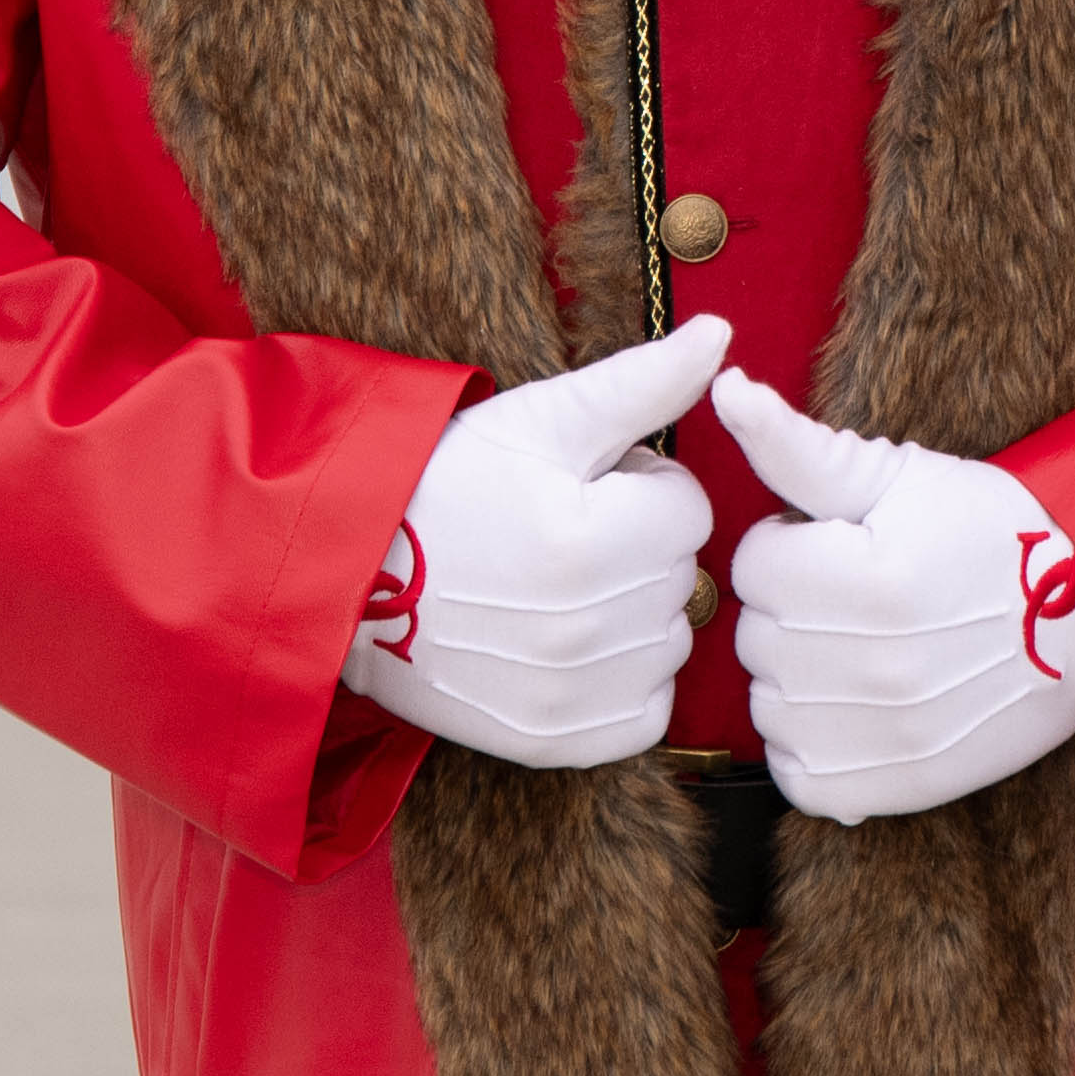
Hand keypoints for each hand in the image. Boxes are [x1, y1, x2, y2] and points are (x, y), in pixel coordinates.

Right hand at [342, 318, 731, 772]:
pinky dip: (618, 681)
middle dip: (633, 546)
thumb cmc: (446, 485)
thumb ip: (643, 381)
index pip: (688, 508)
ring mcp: (573, 693)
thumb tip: (722, 334)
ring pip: (668, 641)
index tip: (574, 490)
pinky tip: (562, 647)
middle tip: (553, 535)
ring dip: (630, 613)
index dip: (635, 487)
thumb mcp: (540, 418)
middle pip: (678, 574)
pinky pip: (644, 710)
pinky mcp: (557, 742)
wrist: (352, 580)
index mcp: (592, 540)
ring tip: (550, 589)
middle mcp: (588, 628)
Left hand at [705, 366, 1074, 821]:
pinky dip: (813, 745)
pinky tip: (857, 706)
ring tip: (863, 649)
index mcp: (864, 580)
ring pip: (769, 703)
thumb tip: (725, 390)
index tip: (850, 544)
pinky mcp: (892, 788)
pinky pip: (798, 775)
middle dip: (796, 605)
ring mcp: (881, 734)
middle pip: (755, 633)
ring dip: (799, 676)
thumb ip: (797, 445)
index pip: (754, 560)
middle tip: (863, 595)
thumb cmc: (994, 536)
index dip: (797, 541)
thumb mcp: (900, 476)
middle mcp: (869, 666)